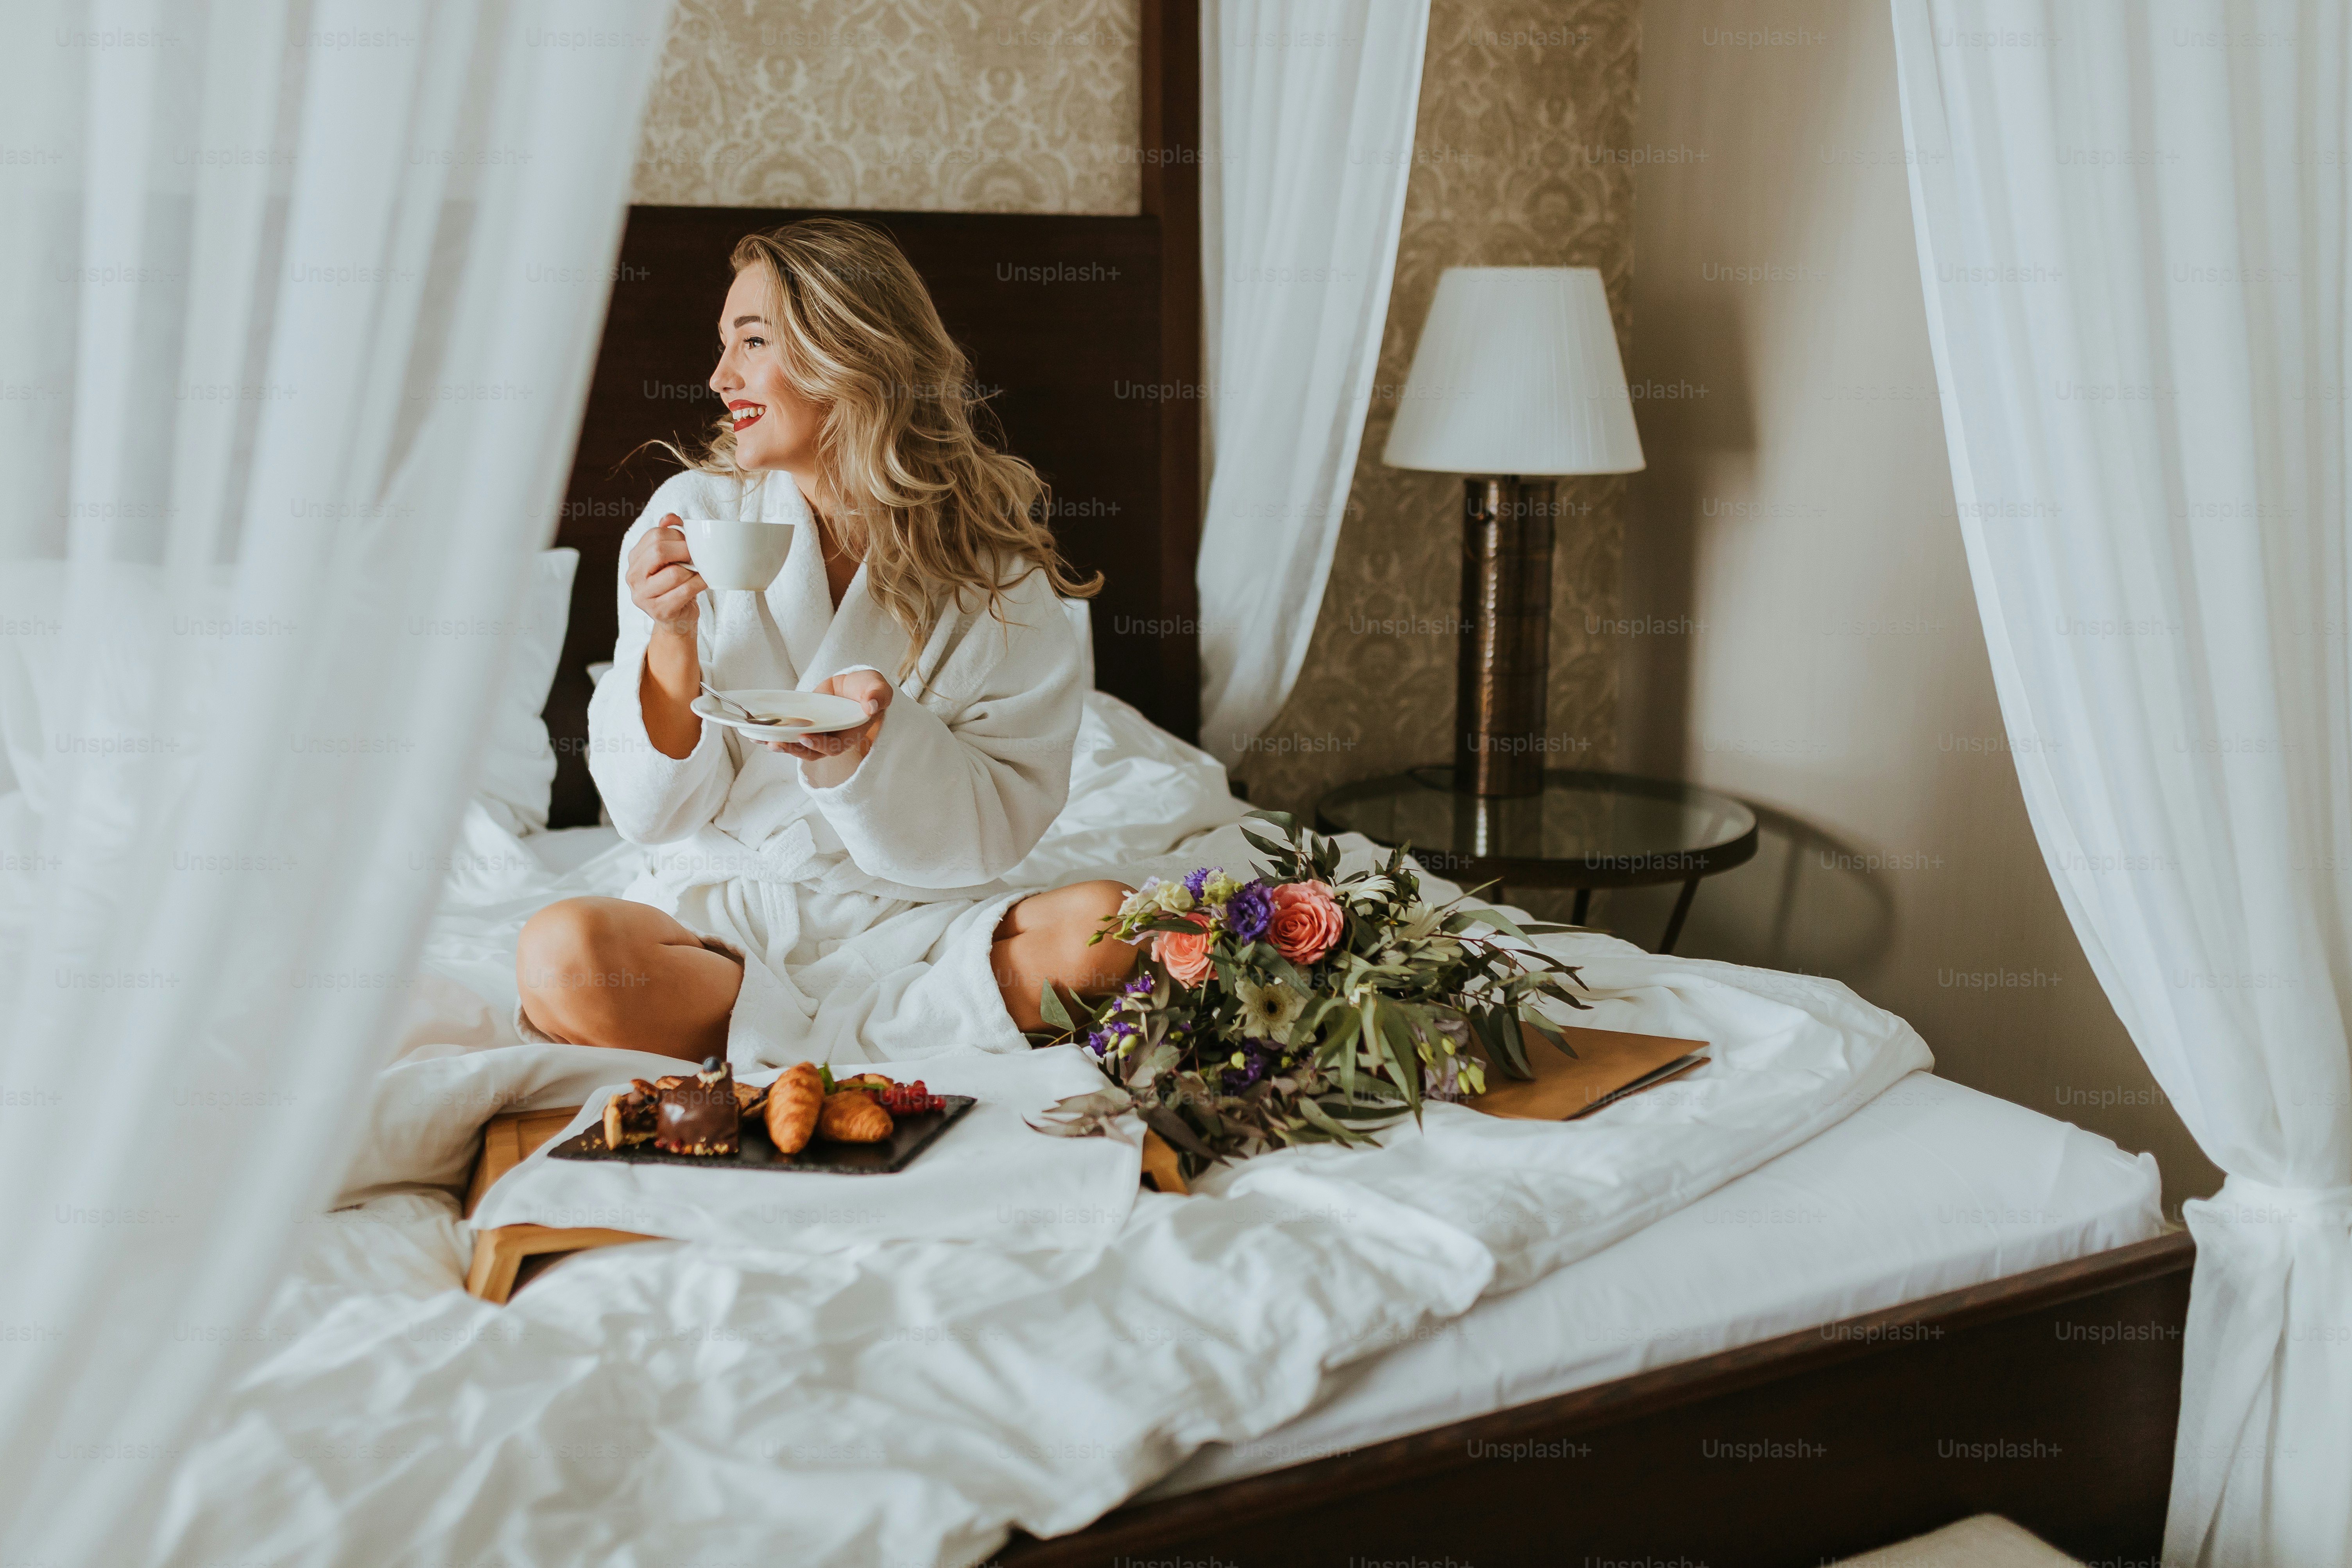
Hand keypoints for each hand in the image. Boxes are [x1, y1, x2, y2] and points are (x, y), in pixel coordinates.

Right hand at [627, 514, 703, 635]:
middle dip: (685, 550)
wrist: (677, 619)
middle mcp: (633, 576)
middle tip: (698, 555)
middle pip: (659, 551)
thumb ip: (669, 535)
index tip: (690, 542)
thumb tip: (670, 517)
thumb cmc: (676, 585)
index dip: (677, 535)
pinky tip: (705, 581)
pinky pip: (684, 591)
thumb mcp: (671, 559)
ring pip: (674, 573)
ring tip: (699, 571)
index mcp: (634, 559)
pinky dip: (699, 583)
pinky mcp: (658, 611)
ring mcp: (643, 596)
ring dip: (693, 570)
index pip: (654, 535)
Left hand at [763, 668, 892, 787]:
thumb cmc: (869, 690)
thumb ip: (876, 695)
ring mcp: (816, 733)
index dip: (820, 745)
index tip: (805, 738)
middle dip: (792, 749)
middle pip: (810, 752)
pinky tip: (754, 733)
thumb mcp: (877, 689)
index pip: (834, 746)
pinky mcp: (803, 724)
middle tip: (775, 743)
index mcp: (849, 734)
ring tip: (761, 740)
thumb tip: (872, 705)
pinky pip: (787, 732)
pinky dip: (772, 734)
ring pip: (796, 745)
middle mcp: (831, 738)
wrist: (856, 686)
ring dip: (779, 745)